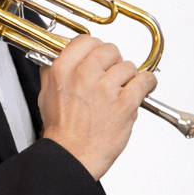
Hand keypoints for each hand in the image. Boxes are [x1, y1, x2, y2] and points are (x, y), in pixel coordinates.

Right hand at [38, 34, 157, 179]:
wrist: (71, 154)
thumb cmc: (61, 130)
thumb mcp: (46, 93)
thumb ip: (55, 70)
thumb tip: (63, 54)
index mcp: (62, 69)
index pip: (85, 40)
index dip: (95, 49)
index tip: (98, 57)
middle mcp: (83, 75)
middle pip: (109, 49)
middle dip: (113, 62)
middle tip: (111, 76)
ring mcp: (105, 88)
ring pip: (128, 65)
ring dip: (128, 78)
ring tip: (121, 91)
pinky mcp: (125, 102)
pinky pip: (145, 80)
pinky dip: (147, 84)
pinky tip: (142, 90)